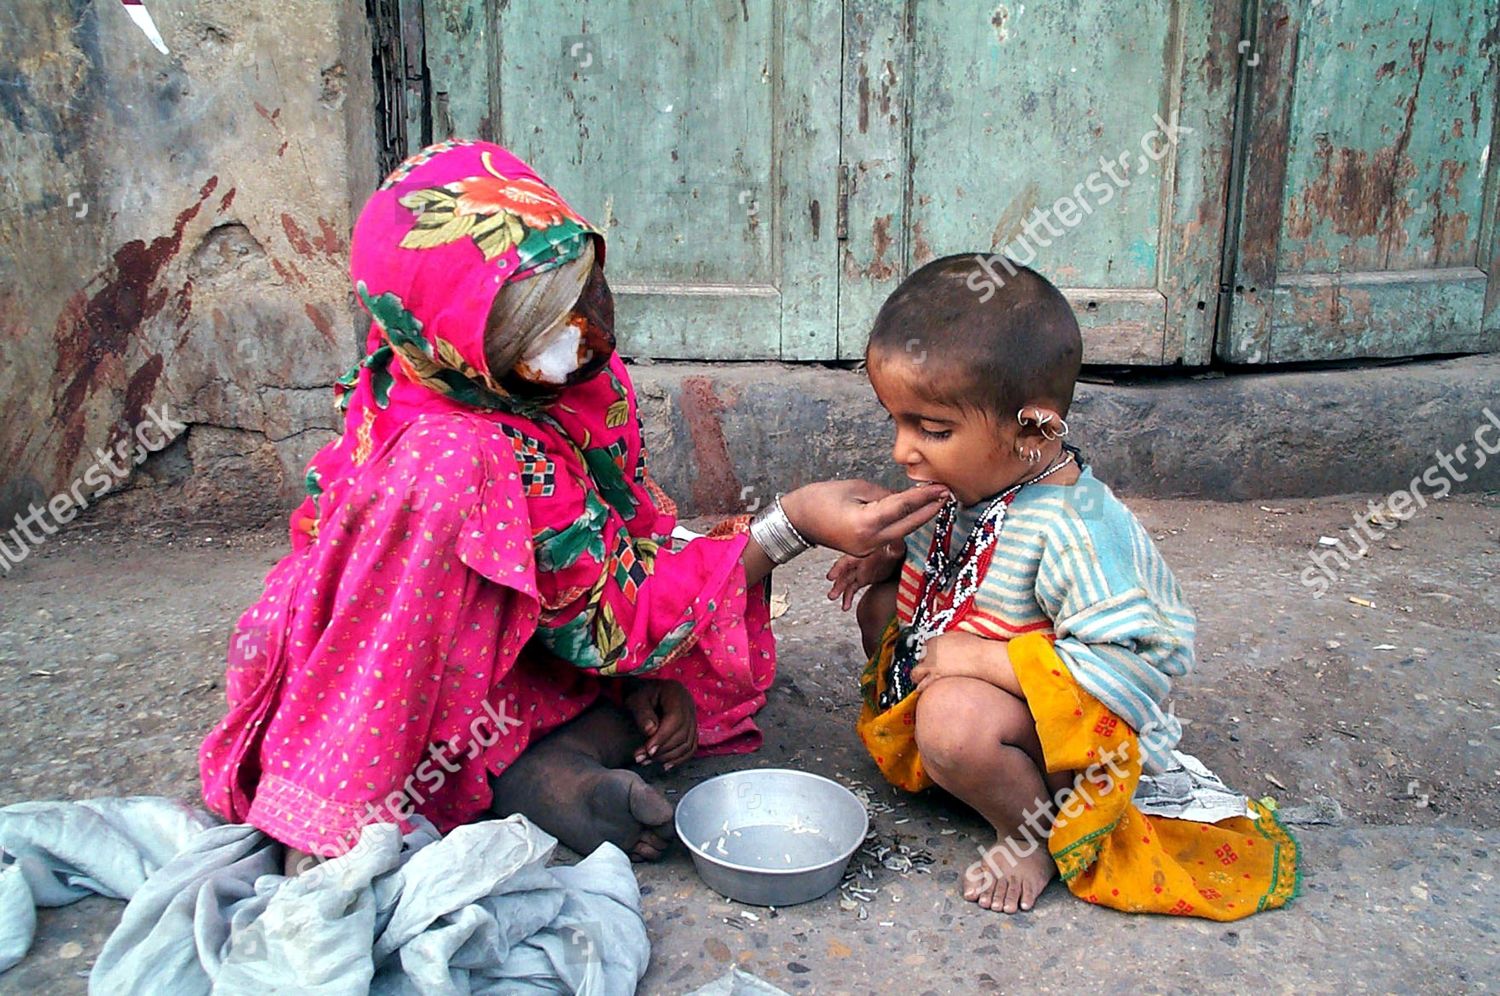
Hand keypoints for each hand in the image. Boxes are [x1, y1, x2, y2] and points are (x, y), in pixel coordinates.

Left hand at [625, 679, 697, 769]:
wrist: (652, 692)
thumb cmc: (643, 695)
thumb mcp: (637, 699)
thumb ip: (642, 713)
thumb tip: (650, 732)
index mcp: (676, 694)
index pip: (675, 720)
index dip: (662, 737)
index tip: (648, 750)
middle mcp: (689, 706)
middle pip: (682, 734)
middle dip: (662, 751)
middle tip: (642, 758)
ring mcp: (693, 718)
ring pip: (688, 743)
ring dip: (668, 757)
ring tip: (648, 761)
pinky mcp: (692, 729)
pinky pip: (692, 747)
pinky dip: (680, 758)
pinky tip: (666, 764)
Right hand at [781, 480, 948, 556]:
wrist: (797, 521)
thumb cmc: (820, 499)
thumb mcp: (854, 488)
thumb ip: (883, 495)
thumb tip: (904, 498)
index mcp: (865, 523)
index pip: (902, 508)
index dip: (924, 497)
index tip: (941, 488)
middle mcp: (869, 542)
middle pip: (908, 525)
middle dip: (928, 510)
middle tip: (946, 495)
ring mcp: (867, 550)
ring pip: (900, 532)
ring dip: (917, 518)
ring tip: (934, 501)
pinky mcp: (865, 552)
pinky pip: (889, 536)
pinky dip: (901, 524)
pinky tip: (912, 512)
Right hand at [826, 541, 903, 610]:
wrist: (894, 555)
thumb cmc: (893, 546)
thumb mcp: (896, 545)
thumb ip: (894, 543)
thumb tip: (896, 538)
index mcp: (863, 554)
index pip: (848, 560)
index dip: (838, 568)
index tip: (831, 576)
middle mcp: (858, 563)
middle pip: (844, 572)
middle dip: (837, 582)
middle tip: (832, 592)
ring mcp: (858, 572)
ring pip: (845, 582)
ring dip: (838, 590)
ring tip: (832, 597)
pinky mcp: (861, 580)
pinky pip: (851, 590)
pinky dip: (847, 598)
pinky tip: (845, 607)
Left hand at [910, 631, 1018, 695]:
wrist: (982, 658)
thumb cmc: (977, 648)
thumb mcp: (960, 636)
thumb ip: (949, 640)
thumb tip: (949, 643)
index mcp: (935, 641)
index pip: (923, 648)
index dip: (928, 656)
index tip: (931, 661)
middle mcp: (930, 653)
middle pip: (918, 661)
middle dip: (921, 668)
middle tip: (925, 674)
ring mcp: (931, 666)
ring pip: (915, 675)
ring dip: (920, 680)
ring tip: (923, 685)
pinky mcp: (935, 679)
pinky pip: (923, 687)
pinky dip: (924, 690)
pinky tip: (929, 693)